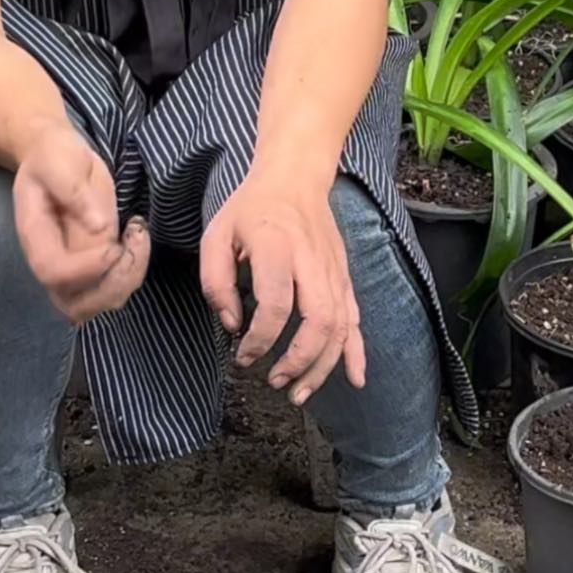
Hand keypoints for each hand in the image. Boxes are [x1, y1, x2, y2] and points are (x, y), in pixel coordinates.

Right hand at [12, 127, 146, 323]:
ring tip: (139, 235)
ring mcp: (73, 268)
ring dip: (128, 279)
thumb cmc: (53, 155)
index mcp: (34, 236)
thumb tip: (99, 225)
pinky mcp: (94, 265)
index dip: (87, 267)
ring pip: (98, 303)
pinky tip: (138, 236)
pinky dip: (134, 272)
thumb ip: (73, 188)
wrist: (53, 156)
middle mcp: (51, 261)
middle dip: (114, 284)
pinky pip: (113, 288)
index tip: (114, 241)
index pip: (53, 272)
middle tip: (135, 240)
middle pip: (75, 304)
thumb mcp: (57, 158)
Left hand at [201, 176, 364, 403]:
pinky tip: (356, 379)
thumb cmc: (251, 209)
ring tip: (299, 393)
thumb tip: (232, 324)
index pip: (276, 304)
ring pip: (340, 327)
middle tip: (274, 381)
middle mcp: (312, 262)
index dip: (259, 339)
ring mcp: (334, 272)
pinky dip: (356, 352)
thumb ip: (216, 282)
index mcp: (278, 248)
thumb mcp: (217, 235)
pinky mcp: (344, 278)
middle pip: (318, 320)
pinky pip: (355, 320)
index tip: (242, 355)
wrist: (295, 179)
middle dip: (298, 360)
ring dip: (323, 366)